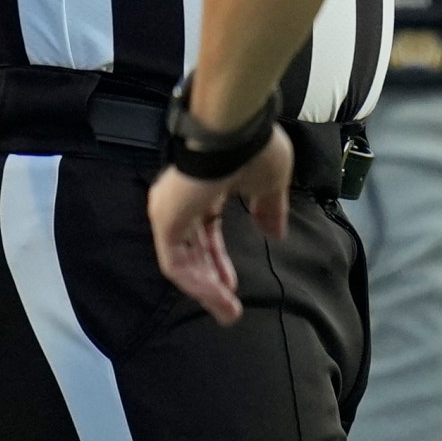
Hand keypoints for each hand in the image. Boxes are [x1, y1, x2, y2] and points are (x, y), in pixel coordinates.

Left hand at [146, 124, 293, 325]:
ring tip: (228, 312)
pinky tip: (218, 297)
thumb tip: (275, 234)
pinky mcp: (166, 218)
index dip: (218, 260)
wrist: (234, 127)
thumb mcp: (269, 184)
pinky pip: (176, 261)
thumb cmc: (252, 147)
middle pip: (192, 249)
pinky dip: (196, 283)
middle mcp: (180, 198)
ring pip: (182, 260)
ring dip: (206, 289)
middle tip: (228, 308)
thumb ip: (269, 210)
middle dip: (211, 280)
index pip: (206, 230)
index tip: (233, 285)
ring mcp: (170, 208)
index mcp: (204, 187)